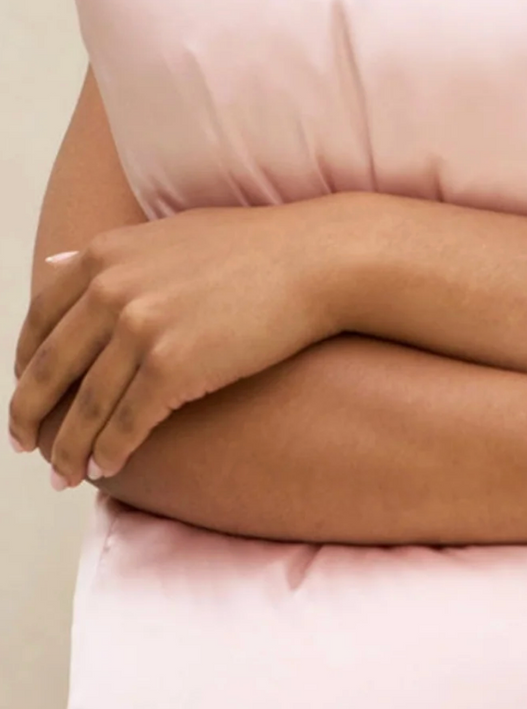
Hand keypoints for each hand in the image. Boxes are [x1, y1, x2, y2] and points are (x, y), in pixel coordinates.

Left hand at [8, 201, 345, 487]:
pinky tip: (108, 466)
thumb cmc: (251, 249)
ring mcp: (140, 327)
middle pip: (48, 370)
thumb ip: (108, 255)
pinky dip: (110, 452)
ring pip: (83, 409)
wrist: (316, 260)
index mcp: (105, 254)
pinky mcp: (172, 366)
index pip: (38, 322)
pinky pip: (124, 425)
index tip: (28, 396)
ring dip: (68, 450)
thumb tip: (49, 266)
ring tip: (65, 474)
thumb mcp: (167, 235)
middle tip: (27, 447)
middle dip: (30, 417)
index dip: (25, 368)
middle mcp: (112, 288)